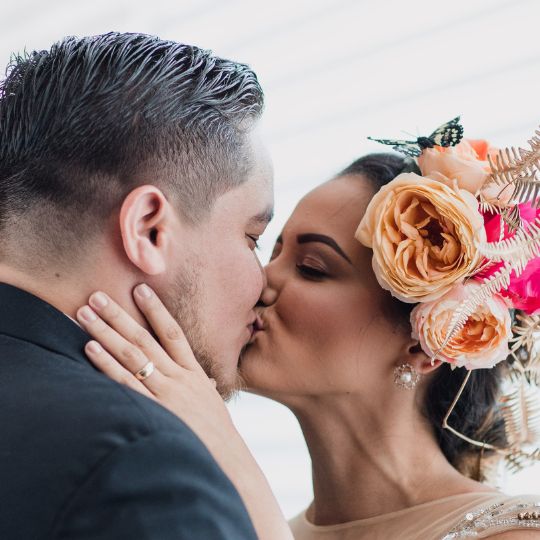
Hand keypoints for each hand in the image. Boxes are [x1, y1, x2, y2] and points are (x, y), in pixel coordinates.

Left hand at [76, 284, 234, 454]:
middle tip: (97, 295)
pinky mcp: (153, 411)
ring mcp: (165, 392)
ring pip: (131, 355)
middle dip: (119, 314)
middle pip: (144, 338)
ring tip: (84, 314)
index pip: (172, 332)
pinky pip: (125, 383)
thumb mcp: (212, 403)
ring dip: (105, 332)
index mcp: (193, 372)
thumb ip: (204, 386)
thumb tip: (207, 380)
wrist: (225, 459)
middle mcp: (178, 377)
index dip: (155, 309)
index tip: (139, 289)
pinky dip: (107, 364)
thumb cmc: (216, 433)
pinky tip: (90, 348)